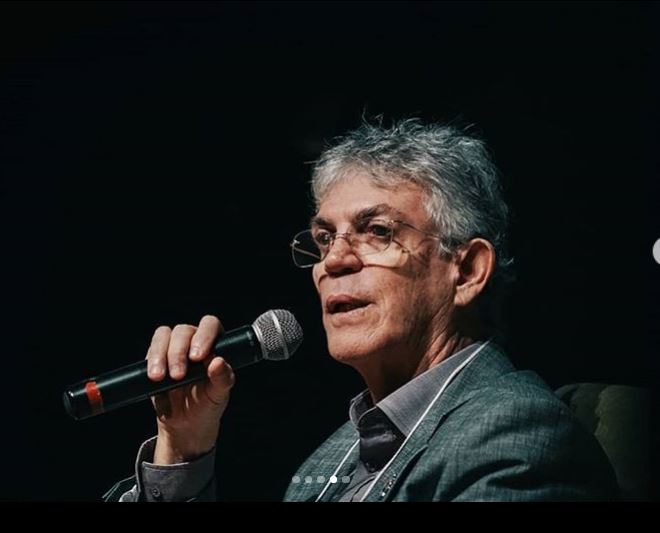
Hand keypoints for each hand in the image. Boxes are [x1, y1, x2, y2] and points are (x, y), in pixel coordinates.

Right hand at [146, 315, 234, 463]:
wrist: (185, 424)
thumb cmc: (207, 404)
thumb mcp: (218, 394)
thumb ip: (222, 378)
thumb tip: (218, 362)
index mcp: (215, 344)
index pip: (210, 325)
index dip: (203, 336)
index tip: (197, 357)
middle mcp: (193, 341)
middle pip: (183, 331)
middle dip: (178, 352)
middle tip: (178, 375)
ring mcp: (173, 347)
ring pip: (163, 336)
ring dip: (160, 355)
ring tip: (159, 377)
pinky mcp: (156, 357)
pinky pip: (150, 350)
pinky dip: (150, 362)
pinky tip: (154, 378)